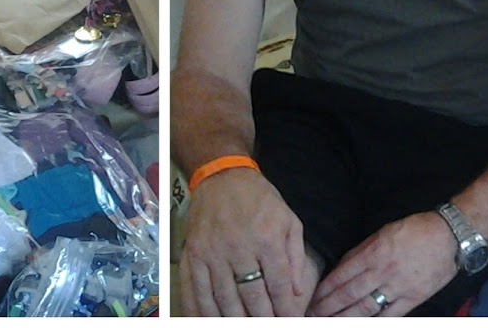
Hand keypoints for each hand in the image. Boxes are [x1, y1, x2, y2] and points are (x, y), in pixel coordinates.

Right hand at [180, 168, 317, 316]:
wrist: (222, 175)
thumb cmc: (259, 199)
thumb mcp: (289, 220)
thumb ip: (295, 257)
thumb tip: (295, 292)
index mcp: (266, 238)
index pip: (277, 285)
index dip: (284, 309)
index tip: (288, 322)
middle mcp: (238, 246)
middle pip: (251, 296)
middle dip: (262, 318)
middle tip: (267, 327)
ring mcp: (211, 251)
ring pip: (223, 298)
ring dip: (234, 319)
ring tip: (243, 327)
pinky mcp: (192, 253)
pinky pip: (194, 288)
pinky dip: (201, 310)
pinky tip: (208, 321)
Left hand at [308, 211, 458, 316]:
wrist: (449, 235)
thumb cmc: (415, 230)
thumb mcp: (382, 232)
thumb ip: (361, 252)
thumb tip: (342, 268)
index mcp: (373, 252)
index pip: (341, 275)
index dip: (324, 290)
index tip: (311, 299)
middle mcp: (382, 271)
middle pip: (349, 294)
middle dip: (328, 307)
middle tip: (312, 316)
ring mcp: (398, 286)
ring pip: (365, 308)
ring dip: (345, 318)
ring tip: (330, 323)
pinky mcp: (413, 298)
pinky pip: (390, 315)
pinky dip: (374, 321)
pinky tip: (360, 325)